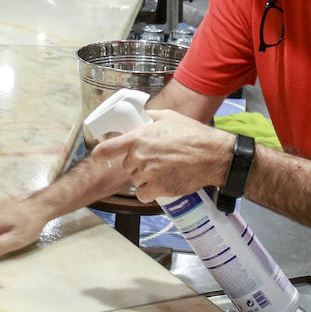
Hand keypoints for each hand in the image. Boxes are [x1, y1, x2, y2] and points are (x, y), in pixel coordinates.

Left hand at [91, 109, 231, 202]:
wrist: (212, 156)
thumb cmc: (193, 135)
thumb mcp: (169, 117)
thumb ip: (150, 117)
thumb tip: (142, 117)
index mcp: (138, 138)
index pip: (107, 149)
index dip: (99, 154)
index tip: (98, 157)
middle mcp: (140, 156)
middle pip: (127, 165)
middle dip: (137, 164)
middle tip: (155, 159)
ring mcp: (149, 174)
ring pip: (136, 180)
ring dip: (145, 178)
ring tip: (163, 170)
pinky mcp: (158, 188)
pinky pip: (144, 194)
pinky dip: (150, 192)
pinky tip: (161, 184)